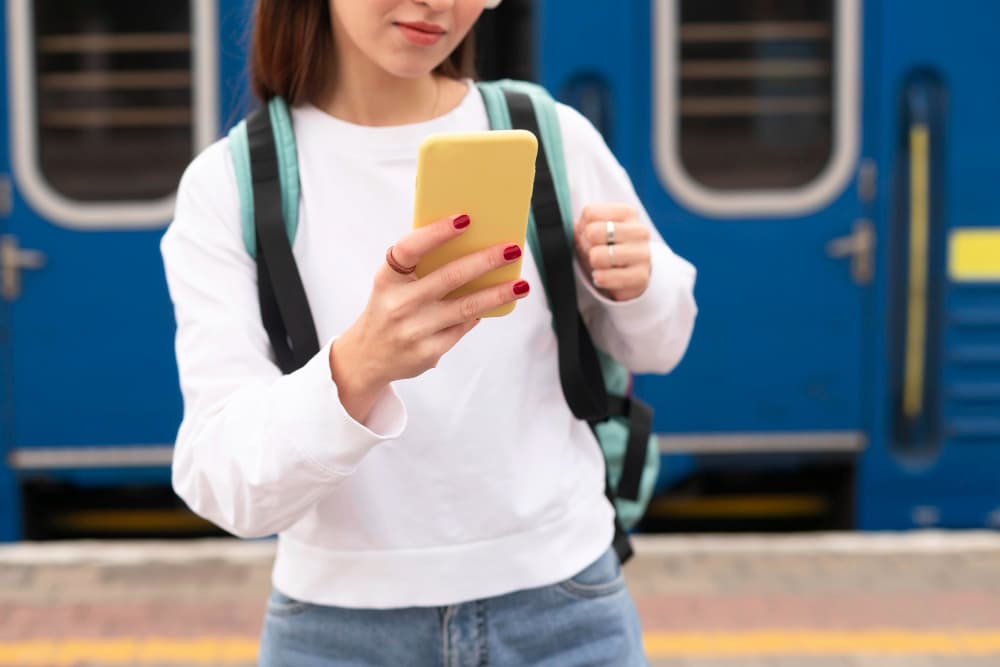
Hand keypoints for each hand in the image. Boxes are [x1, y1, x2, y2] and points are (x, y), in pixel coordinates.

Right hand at [329, 214, 529, 420]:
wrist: (367, 357)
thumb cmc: (390, 307)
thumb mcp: (393, 284)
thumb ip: (421, 266)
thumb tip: (472, 246)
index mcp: (387, 278)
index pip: (410, 249)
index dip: (436, 233)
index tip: (465, 218)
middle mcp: (398, 304)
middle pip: (449, 278)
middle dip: (485, 261)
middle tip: (512, 248)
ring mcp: (414, 330)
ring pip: (466, 307)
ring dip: (497, 293)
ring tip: (521, 284)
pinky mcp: (428, 352)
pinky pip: (463, 327)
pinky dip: (480, 313)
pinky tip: (498, 303)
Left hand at [574, 203, 650, 301]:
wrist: (631, 273)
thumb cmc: (608, 247)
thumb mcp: (595, 231)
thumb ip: (583, 225)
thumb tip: (575, 226)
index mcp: (627, 213)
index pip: (590, 213)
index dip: (582, 227)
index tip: (590, 236)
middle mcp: (639, 231)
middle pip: (592, 232)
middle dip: (586, 245)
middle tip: (593, 252)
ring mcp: (643, 254)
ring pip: (597, 256)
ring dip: (592, 263)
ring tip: (600, 265)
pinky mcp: (641, 277)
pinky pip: (604, 277)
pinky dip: (598, 278)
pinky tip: (603, 276)